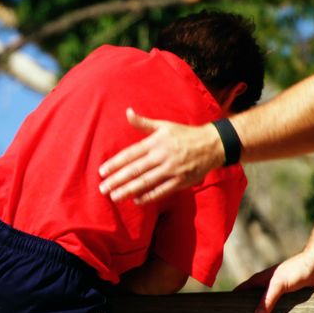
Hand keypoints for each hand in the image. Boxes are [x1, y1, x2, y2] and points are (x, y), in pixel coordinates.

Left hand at [98, 108, 222, 202]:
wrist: (211, 144)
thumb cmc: (184, 134)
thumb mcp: (163, 125)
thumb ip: (143, 123)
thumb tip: (127, 112)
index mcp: (156, 142)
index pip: (130, 154)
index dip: (115, 163)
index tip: (102, 172)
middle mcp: (162, 156)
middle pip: (135, 170)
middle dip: (117, 180)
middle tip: (102, 189)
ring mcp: (172, 170)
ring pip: (146, 182)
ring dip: (129, 190)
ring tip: (114, 197)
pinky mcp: (181, 181)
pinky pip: (162, 190)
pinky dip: (149, 196)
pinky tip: (136, 200)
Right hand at [234, 251, 313, 312]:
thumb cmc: (297, 270)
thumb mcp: (279, 284)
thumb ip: (268, 299)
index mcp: (260, 281)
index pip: (241, 291)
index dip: (232, 301)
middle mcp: (268, 287)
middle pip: (253, 301)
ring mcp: (280, 293)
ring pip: (268, 307)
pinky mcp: (292, 298)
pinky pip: (282, 310)